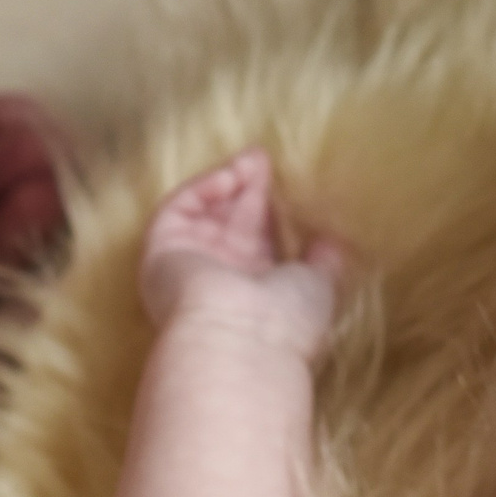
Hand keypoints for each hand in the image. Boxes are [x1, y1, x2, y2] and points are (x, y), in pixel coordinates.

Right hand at [139, 149, 344, 354]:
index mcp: (254, 292)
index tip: (288, 184)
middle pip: (229, 222)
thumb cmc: (289, 320)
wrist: (242, 338)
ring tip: (251, 159)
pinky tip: (229, 176)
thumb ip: (325, 260)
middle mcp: (219, 278)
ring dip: (227, 182)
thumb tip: (334, 239)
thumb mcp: (320, 285)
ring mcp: (189, 264)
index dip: (269, 211)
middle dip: (248, 189)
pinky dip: (202, 189)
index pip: (257, 241)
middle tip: (264, 158)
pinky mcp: (162, 250)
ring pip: (203, 212)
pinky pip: (178, 209)